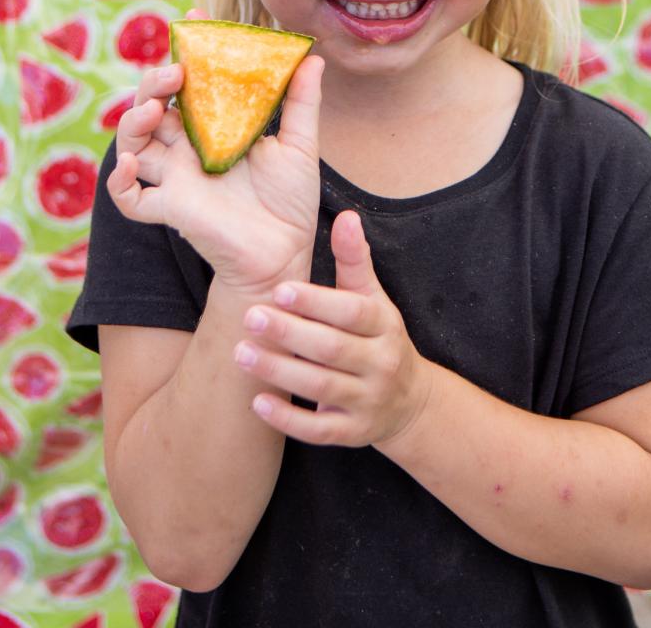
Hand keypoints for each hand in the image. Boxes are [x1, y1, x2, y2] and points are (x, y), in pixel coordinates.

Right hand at [107, 9, 324, 295]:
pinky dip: (121, 182)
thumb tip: (314, 55)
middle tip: (176, 72)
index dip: (186, 48)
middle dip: (154, 82)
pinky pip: (130, 198)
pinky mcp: (170, 208)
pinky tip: (133, 166)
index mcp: (213, 126)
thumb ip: (301, 102)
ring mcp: (175, 176)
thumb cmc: (290, 201)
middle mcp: (187, 147)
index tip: (194, 16)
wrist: (286, 253)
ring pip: (133, 141)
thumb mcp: (300, 145)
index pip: (190, 80)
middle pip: (152, 103)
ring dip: (133, 120)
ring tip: (153, 109)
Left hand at [233, 210, 432, 447]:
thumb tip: (346, 216)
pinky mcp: (354, 433)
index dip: (316, 301)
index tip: (279, 289)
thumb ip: (354, 260)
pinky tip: (258, 402)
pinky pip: (319, 431)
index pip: (351, 311)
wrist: (410, 402)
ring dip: (279, 371)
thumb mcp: (373, 298)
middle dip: (289, 333)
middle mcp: (381, 363)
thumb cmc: (378, 337)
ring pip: (321, 388)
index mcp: (385, 325)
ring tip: (241, 353)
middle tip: (249, 317)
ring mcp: (368, 401)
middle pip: (332, 349)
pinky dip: (288, 418)